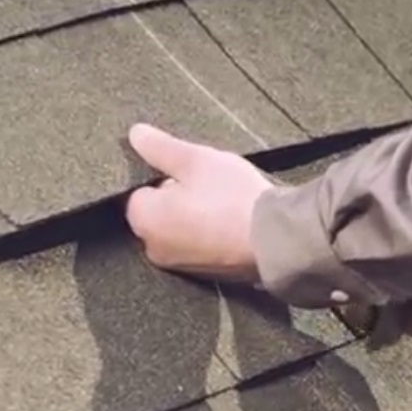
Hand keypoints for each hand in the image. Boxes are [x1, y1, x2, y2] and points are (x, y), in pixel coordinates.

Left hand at [125, 124, 272, 280]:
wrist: (276, 238)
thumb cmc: (232, 197)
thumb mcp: (195, 160)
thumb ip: (160, 147)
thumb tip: (135, 134)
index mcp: (145, 220)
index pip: (139, 191)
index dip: (164, 177)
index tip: (189, 173)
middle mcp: (154, 249)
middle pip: (158, 213)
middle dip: (177, 199)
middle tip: (208, 186)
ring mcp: (181, 267)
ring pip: (180, 231)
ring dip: (195, 218)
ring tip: (224, 204)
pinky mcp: (206, 275)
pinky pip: (200, 248)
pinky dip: (211, 236)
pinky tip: (232, 223)